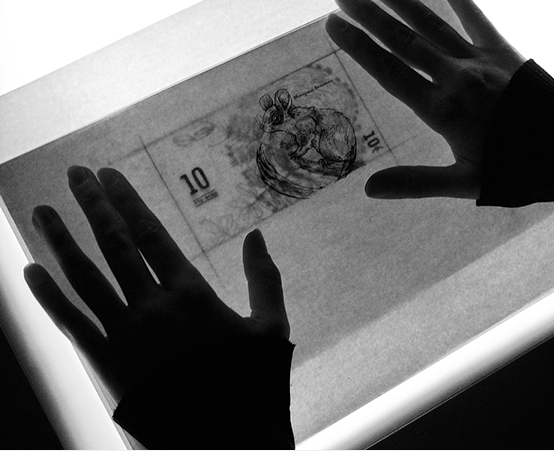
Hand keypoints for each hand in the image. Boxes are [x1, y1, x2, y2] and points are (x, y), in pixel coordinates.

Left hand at [23, 166, 288, 402]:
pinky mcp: (106, 365)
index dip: (127, 201)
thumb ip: (263, 278)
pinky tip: (30, 271)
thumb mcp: (271, 328)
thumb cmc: (252, 383)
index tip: (109, 175)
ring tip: (42, 210)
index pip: (151, 235)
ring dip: (61, 241)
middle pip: (115, 246)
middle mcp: (153, 307)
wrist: (227, 441)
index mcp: (192, 294)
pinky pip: (71, 325)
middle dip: (93, 206)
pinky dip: (48, 297)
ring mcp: (125, 335)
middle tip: (75, 173)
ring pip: (85, 278)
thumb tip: (257, 234)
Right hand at [326, 0, 525, 198]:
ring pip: (432, 25)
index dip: (359, 48)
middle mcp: (456, 79)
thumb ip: (415, 183)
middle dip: (369, 17)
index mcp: (442, 112)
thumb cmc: (515, 171)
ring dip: (400, 2)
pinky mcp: (505, 52)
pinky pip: (477, 18)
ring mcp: (481, 62)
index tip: (334, 26)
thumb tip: (369, 189)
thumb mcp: (463, 184)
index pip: (389, 73)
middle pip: (403, 42)